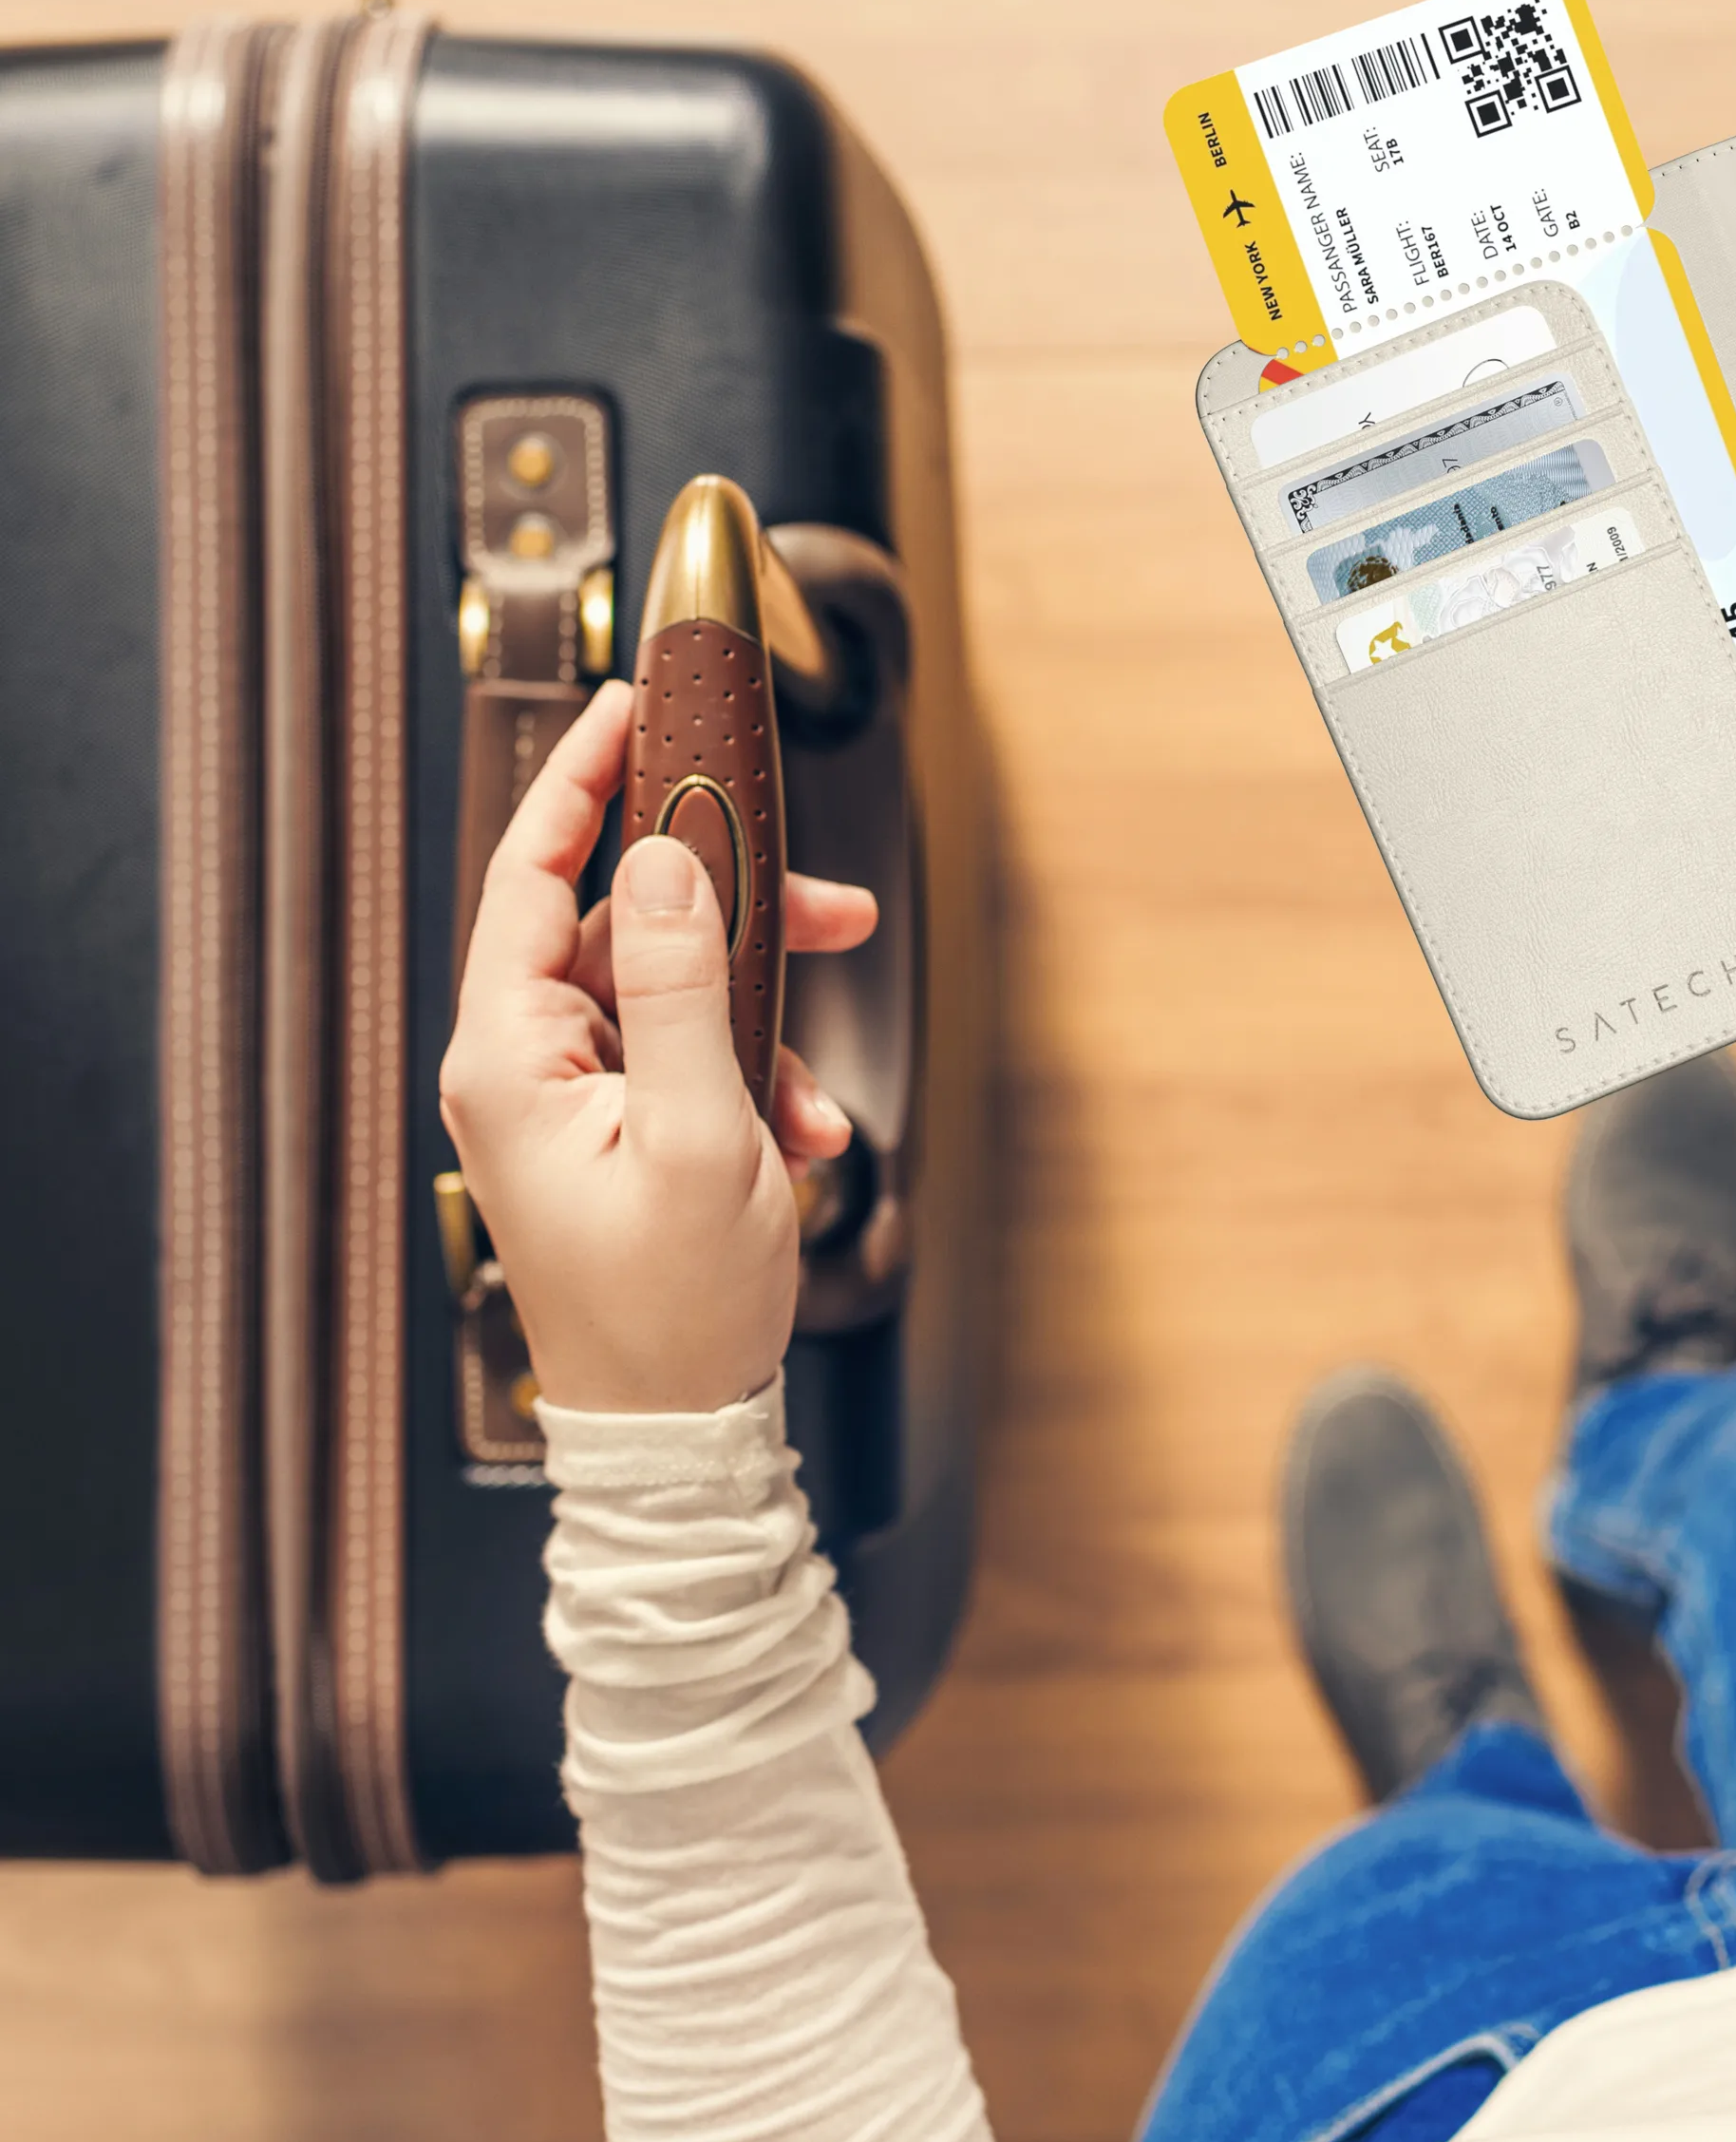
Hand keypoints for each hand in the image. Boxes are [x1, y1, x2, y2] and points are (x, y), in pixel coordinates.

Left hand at [437, 678, 878, 1414]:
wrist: (673, 1434)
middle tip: (818, 892)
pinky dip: (756, 1069)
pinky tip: (802, 1123)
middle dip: (730, 904)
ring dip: (761, 1001)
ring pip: (668, 984)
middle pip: (619, 922)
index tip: (633, 706)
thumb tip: (664, 863)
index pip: (528, 874)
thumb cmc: (672, 1312)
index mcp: (508, 1059)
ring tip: (821, 1053)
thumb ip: (683, 984)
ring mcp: (565, 1101)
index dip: (582, 780)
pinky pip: (686, 1051)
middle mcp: (521, 1067)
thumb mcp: (700, 1132)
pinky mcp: (611, 1129)